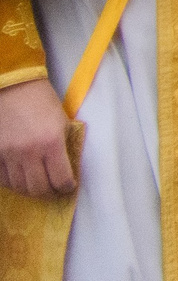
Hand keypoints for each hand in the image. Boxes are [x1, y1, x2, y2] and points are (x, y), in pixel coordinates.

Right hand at [0, 78, 74, 196]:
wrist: (14, 87)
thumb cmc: (42, 101)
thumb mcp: (62, 122)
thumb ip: (63, 146)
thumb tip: (66, 168)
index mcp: (51, 143)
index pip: (61, 179)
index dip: (66, 187)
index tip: (68, 186)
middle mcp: (29, 153)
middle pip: (38, 188)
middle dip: (49, 192)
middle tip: (53, 190)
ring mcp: (8, 155)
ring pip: (19, 187)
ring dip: (30, 190)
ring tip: (37, 185)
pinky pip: (3, 179)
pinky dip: (12, 183)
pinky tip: (20, 178)